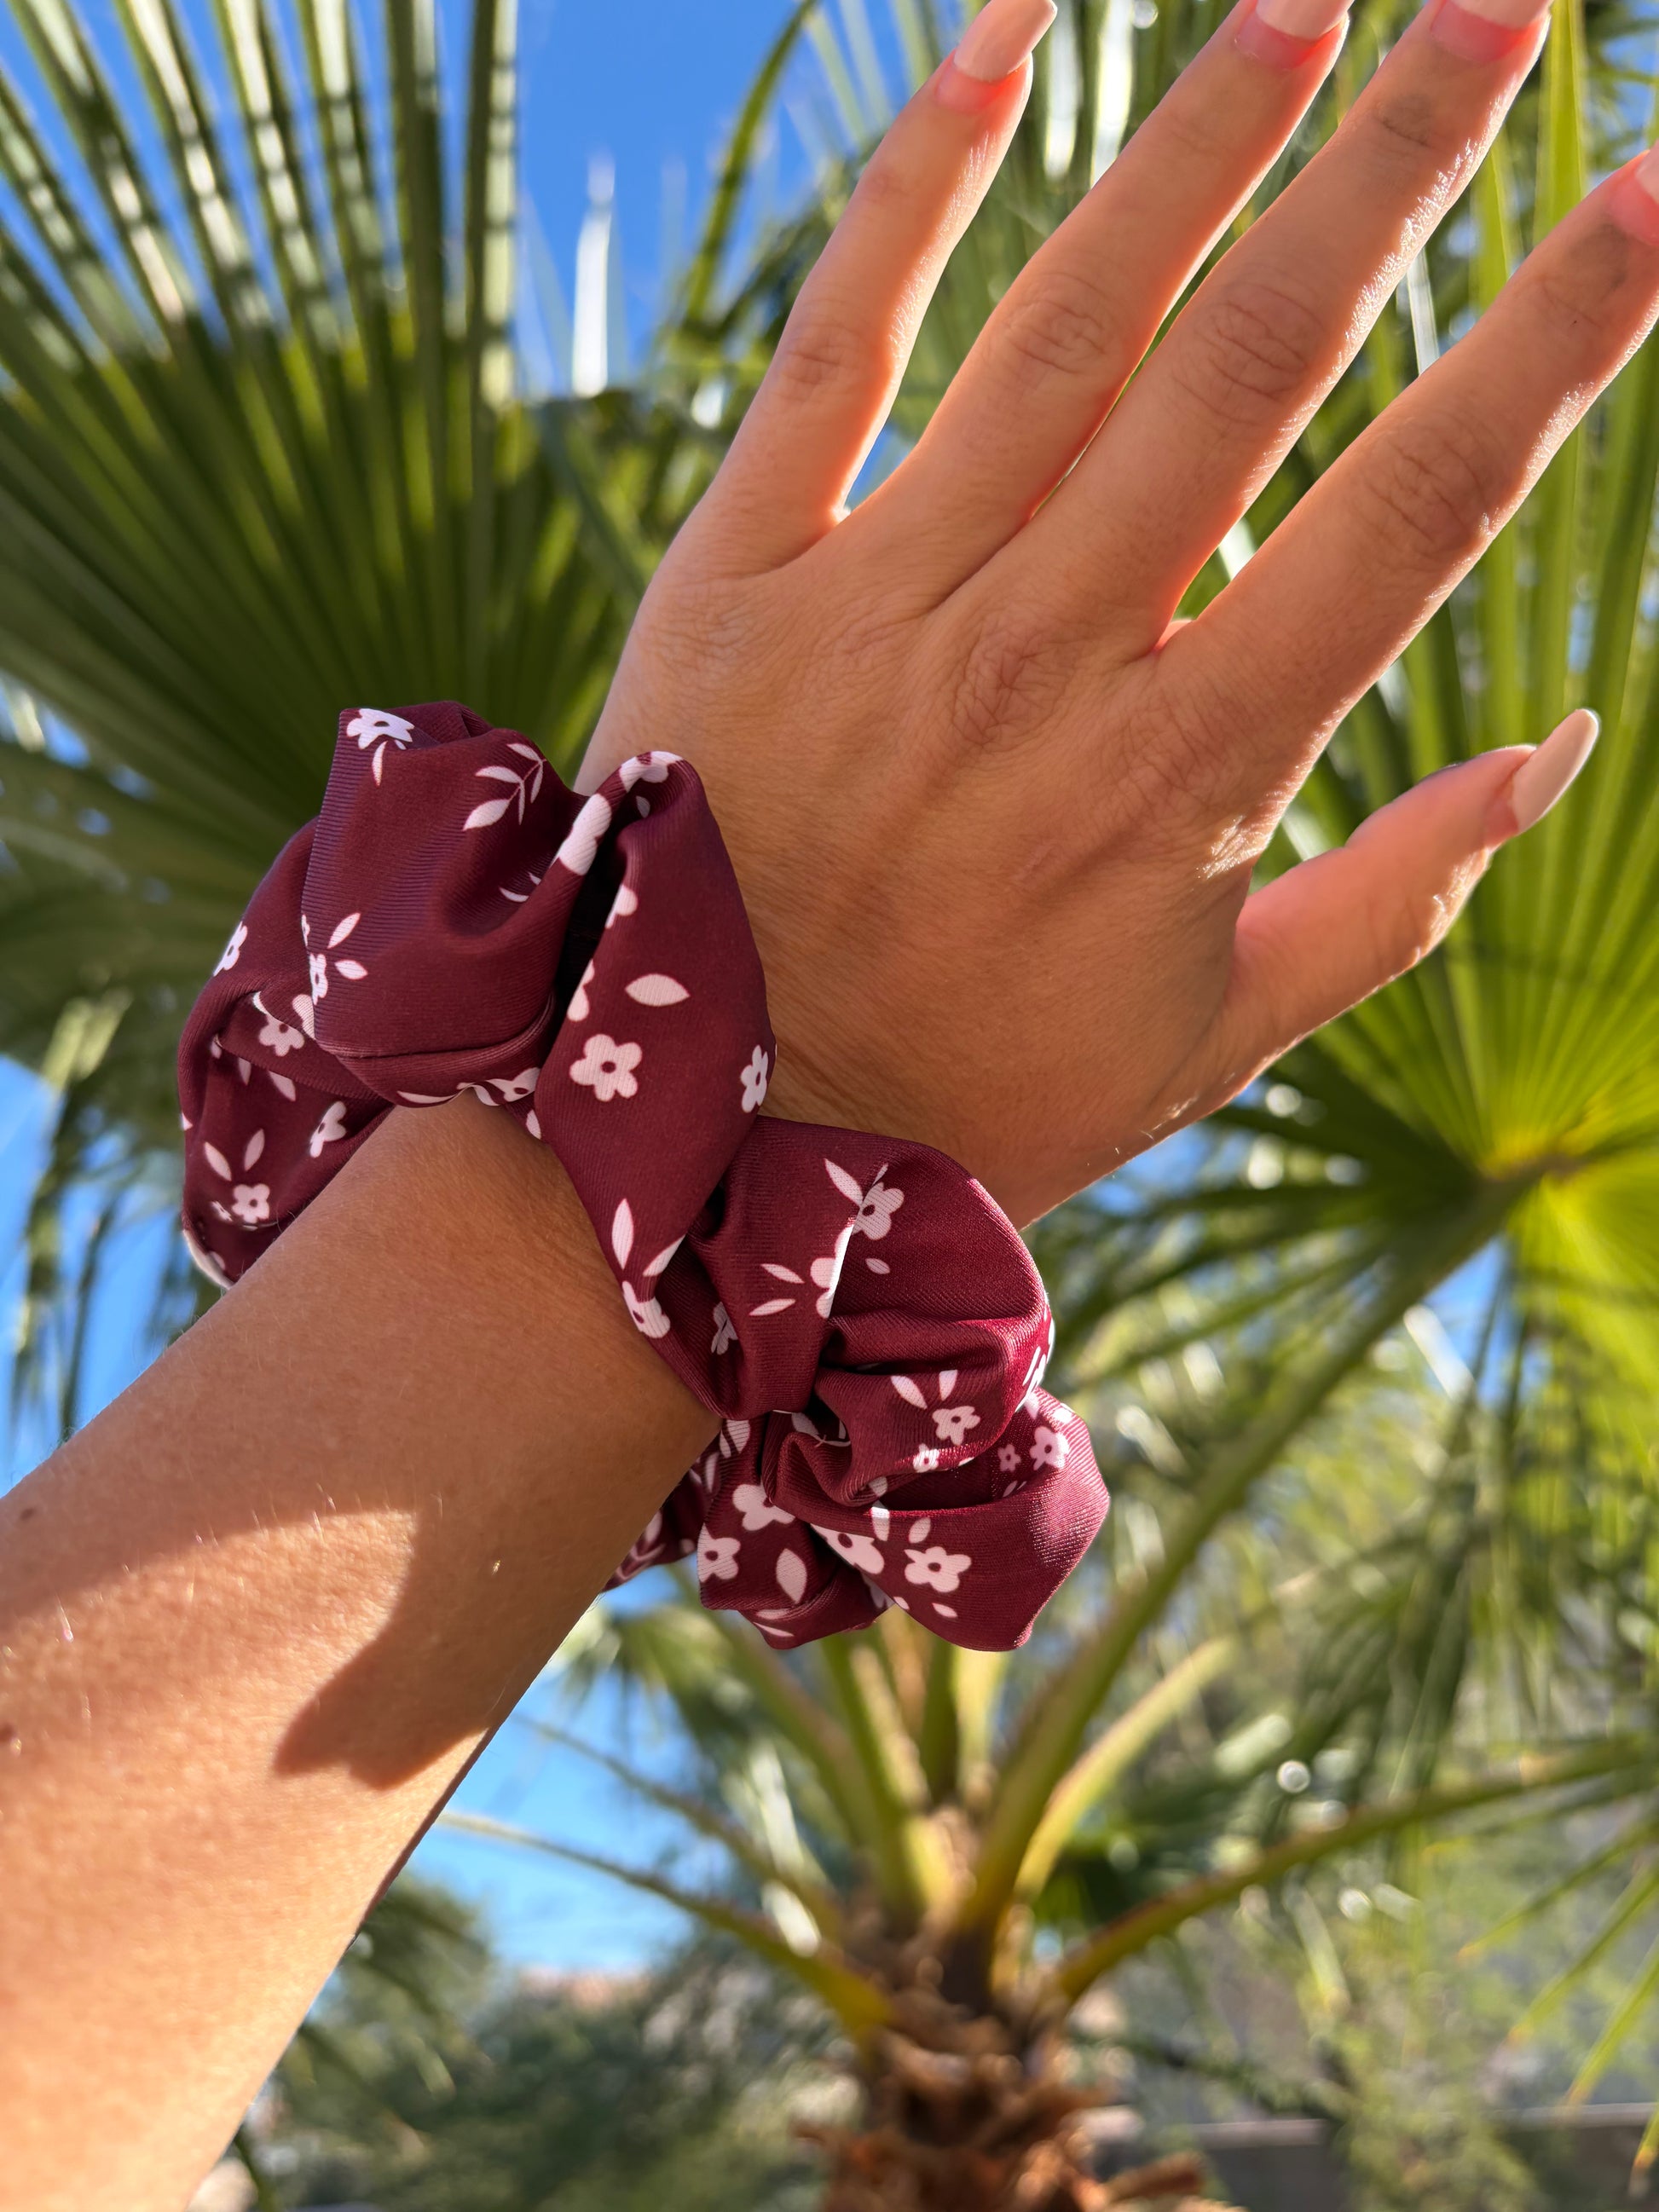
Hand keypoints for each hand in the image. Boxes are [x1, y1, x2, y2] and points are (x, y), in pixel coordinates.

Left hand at [583, 0, 1638, 1225]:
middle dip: (1401, 164)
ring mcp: (887, 601)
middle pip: (1257, 365)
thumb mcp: (1213, 1041)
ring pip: (1071, 325)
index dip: (1554, 342)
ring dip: (1202, 139)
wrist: (699, 1133)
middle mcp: (1048, 659)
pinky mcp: (743, 571)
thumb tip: (1564, 742)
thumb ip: (1394, 896)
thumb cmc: (976, 1093)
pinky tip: (1005, 34)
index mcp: (1186, 777)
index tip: (1658, 191)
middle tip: (1509, 3)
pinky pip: (836, 346)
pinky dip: (915, 187)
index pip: (1414, 515)